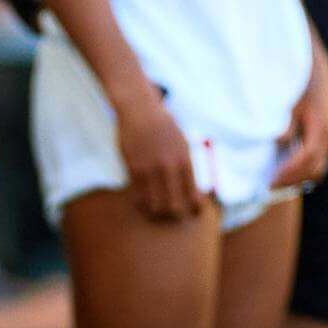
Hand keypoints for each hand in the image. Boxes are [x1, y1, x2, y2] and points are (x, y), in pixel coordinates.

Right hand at [110, 81, 202, 222]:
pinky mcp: (133, 169)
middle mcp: (168, 167)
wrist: (141, 110)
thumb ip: (187, 166)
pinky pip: (138, 196)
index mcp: (185, 160)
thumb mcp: (182, 143)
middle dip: (175, 215)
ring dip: (157, 213)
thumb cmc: (163, 127)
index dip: (194, 208)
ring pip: (155, 205)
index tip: (194, 212)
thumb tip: (192, 190)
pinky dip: (141, 203)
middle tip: (174, 216)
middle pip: (174, 205)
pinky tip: (142, 203)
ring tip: (156, 213)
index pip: (193, 194)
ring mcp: (150, 169)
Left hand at [272, 41, 327, 190]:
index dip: (288, 173)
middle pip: (315, 168)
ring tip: (275, 178)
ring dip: (298, 174)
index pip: (307, 159)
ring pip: (318, 164)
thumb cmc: (296, 74)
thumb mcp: (289, 96)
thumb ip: (286, 119)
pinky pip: (317, 154)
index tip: (269, 182)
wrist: (310, 55)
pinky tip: (284, 164)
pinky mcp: (325, 128)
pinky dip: (302, 164)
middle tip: (269, 186)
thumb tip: (281, 141)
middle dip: (293, 180)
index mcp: (321, 125)